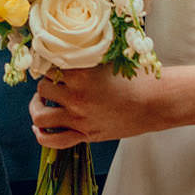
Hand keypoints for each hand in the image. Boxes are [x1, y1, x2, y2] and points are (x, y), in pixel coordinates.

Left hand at [29, 66, 167, 146]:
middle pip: (43, 88)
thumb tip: (66, 54)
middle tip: (52, 82)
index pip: (49, 66)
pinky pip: (54, 140)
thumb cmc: (137, 78)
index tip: (51, 63)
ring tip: (42, 102)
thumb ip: (85, 59)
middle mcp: (76, 97)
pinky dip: (41, 134)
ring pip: (40, 115)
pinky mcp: (86, 135)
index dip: (48, 64)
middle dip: (45, 83)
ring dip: (37, 106)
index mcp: (80, 74)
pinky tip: (39, 127)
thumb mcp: (108, 60)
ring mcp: (80, 118)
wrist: (156, 102)